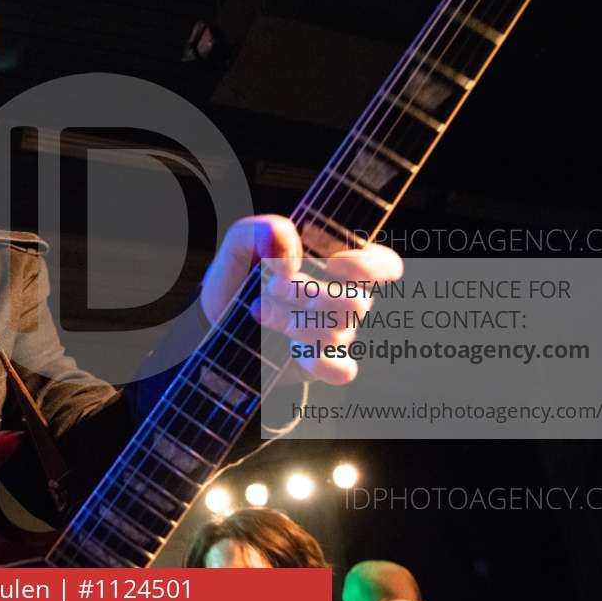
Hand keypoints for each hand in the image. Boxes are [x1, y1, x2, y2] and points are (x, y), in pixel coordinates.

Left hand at [200, 215, 402, 384]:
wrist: (216, 320)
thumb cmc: (240, 275)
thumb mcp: (240, 243)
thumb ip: (262, 230)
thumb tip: (286, 244)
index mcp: (338, 263)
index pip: (385, 266)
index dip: (367, 266)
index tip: (329, 263)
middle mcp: (345, 298)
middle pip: (358, 302)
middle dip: (308, 293)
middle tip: (271, 287)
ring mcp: (336, 333)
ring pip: (339, 332)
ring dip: (293, 320)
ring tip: (260, 311)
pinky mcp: (321, 364)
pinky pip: (341, 370)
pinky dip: (316, 359)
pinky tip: (290, 347)